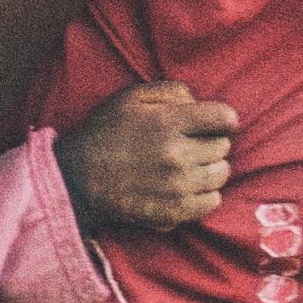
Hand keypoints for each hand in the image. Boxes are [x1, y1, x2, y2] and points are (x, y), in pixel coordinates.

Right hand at [58, 80, 238, 232]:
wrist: (77, 178)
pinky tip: (189, 186)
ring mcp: (177, 186)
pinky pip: (212, 202)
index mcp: (169, 122)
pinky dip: (206, 194)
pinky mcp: (173, 211)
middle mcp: (177, 154)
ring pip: (221, 174)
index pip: (225, 118)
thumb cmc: (105, 133)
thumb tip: (199, 103)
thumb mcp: (131, 97)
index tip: (214, 123)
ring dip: (211, 168)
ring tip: (191, 166)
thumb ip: (171, 91)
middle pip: (223, 147)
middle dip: (212, 142)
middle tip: (192, 144)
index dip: (223, 119)